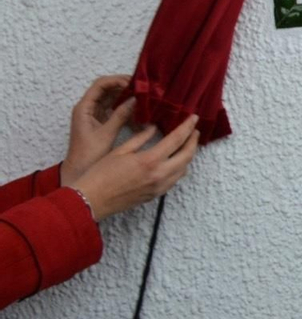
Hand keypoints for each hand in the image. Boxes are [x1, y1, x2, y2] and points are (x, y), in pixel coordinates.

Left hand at [60, 74, 136, 186]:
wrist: (78, 172)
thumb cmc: (88, 154)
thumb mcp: (106, 134)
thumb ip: (120, 115)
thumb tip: (136, 99)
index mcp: (84, 108)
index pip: (100, 84)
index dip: (117, 80)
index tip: (134, 83)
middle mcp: (88, 108)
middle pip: (107, 89)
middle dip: (124, 87)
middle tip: (143, 89)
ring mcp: (94, 115)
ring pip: (112, 99)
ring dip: (126, 97)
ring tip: (143, 98)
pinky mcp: (101, 122)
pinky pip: (114, 109)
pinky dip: (125, 109)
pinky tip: (138, 112)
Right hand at [73, 115, 200, 220]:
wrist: (90, 201)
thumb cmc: (100, 174)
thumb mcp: (120, 151)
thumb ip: (141, 138)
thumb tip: (155, 128)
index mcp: (150, 160)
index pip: (177, 140)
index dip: (188, 127)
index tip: (194, 118)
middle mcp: (159, 174)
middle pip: (187, 155)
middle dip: (193, 141)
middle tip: (194, 131)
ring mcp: (159, 187)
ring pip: (183, 169)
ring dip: (188, 155)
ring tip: (185, 144)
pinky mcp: (155, 195)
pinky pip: (174, 180)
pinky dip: (179, 168)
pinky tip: (174, 161)